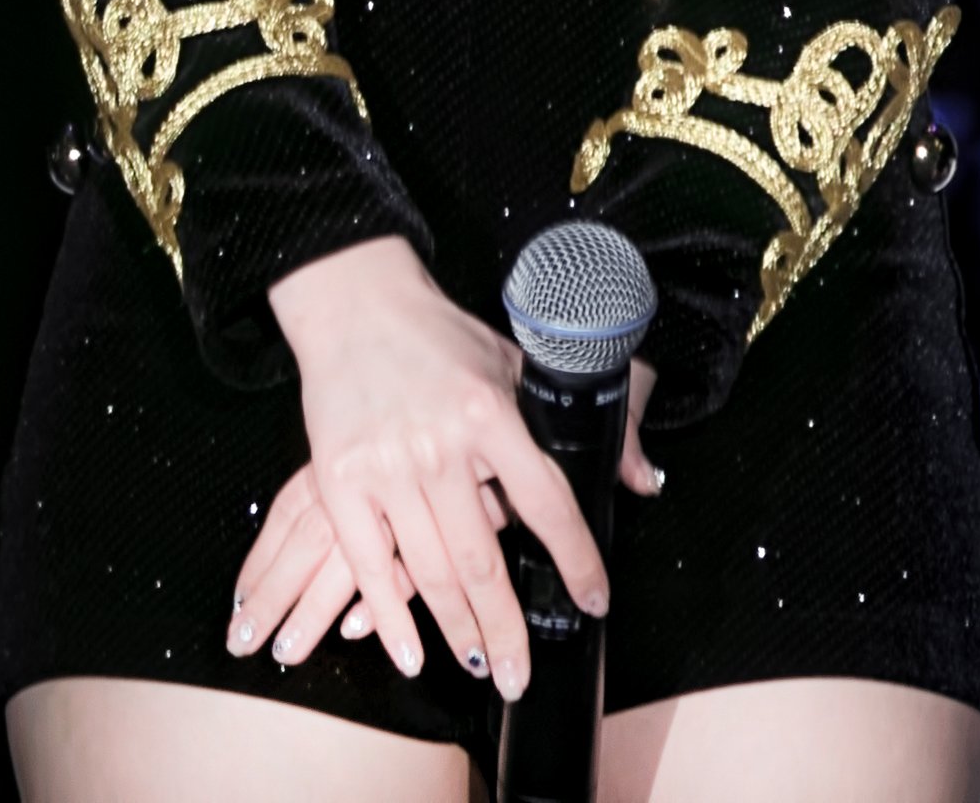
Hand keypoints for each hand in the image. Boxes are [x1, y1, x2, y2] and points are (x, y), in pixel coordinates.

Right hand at [226, 237, 659, 695]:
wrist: (357, 305)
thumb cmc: (439, 337)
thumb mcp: (515, 364)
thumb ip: (575, 420)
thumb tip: (638, 476)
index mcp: (491, 413)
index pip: (546, 502)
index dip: (575, 559)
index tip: (592, 601)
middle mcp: (441, 445)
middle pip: (483, 560)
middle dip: (507, 629)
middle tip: (519, 675)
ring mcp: (388, 466)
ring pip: (431, 572)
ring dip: (458, 630)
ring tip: (480, 664)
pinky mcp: (341, 479)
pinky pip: (368, 565)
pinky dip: (388, 618)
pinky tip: (410, 652)